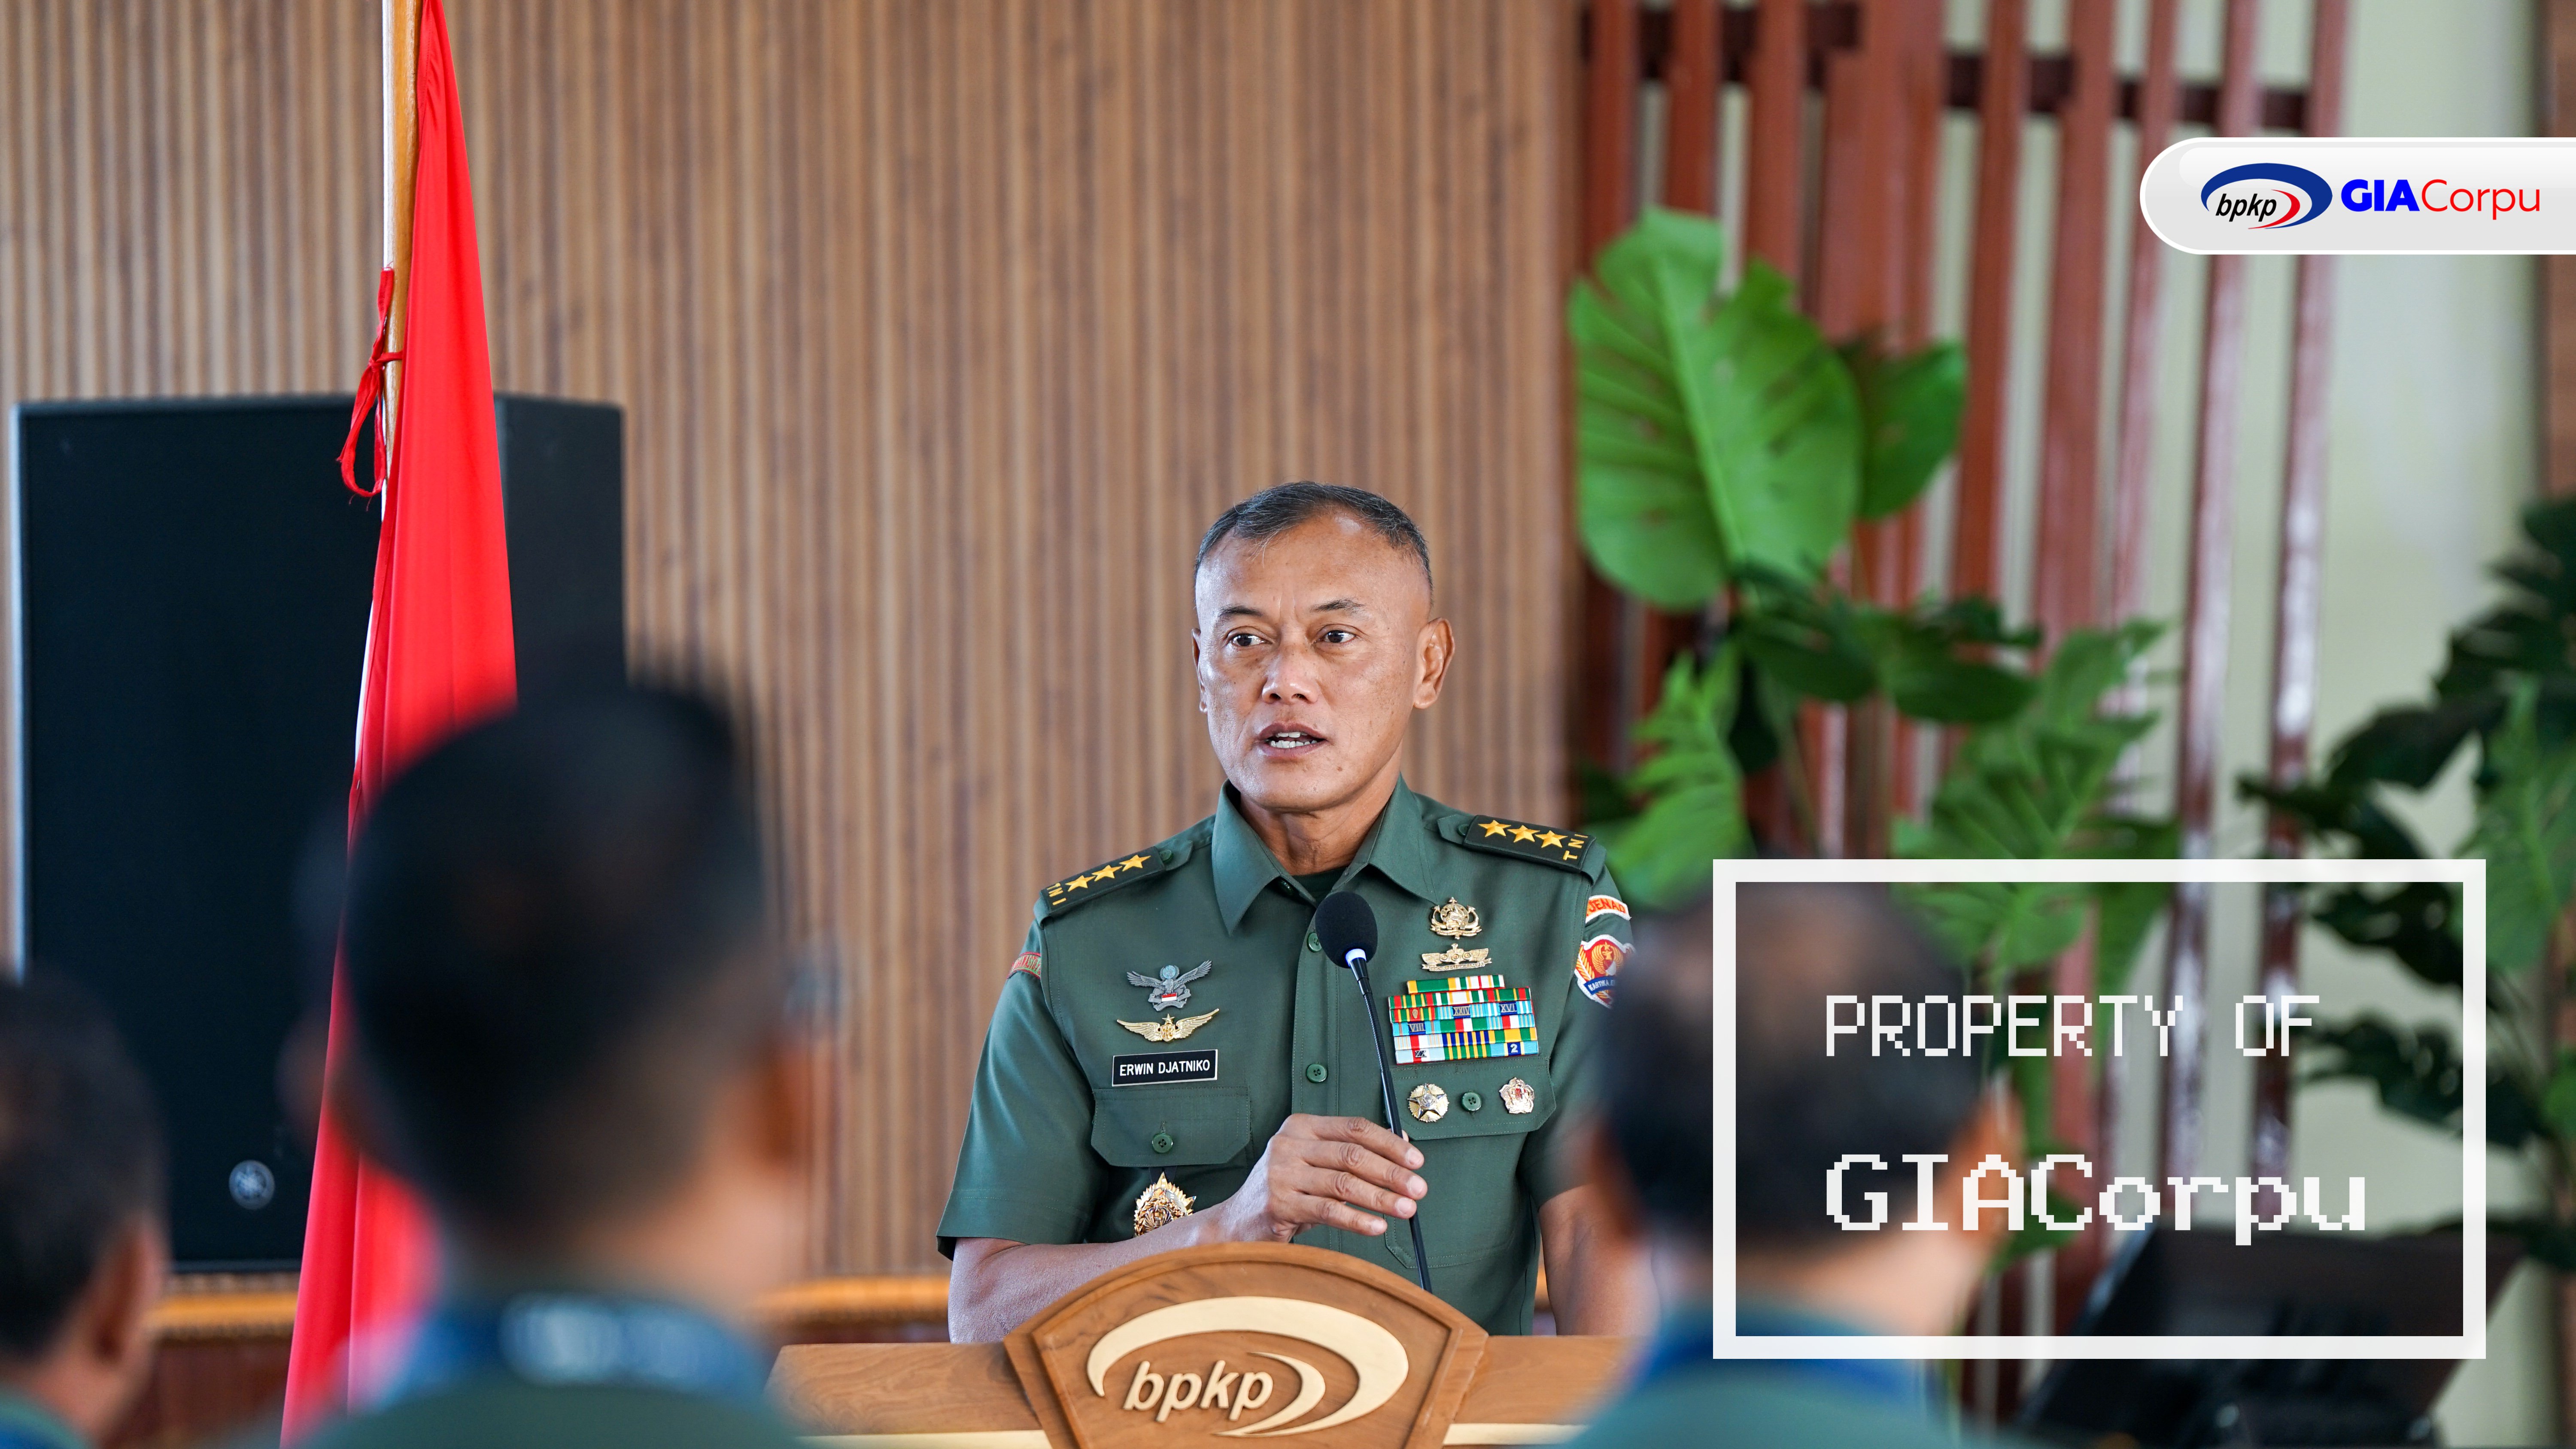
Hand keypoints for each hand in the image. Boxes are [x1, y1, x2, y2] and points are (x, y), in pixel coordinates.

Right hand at [1213, 1113, 1426, 1241]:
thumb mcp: (1315, 1164)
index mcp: (1302, 1127)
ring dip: (1381, 1198)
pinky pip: (1328, 1211)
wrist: (1238, 1222)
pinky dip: (1357, 1219)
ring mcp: (1281, 1173)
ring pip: (1343, 1183)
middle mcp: (1289, 1144)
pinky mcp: (1279, 1204)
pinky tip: (1377, 1226)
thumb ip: (1352, 1152)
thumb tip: (1403, 1144)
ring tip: (1406, 1209)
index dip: (1390, 1143)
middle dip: (1391, 1172)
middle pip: (1352, 1154)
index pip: (1354, 1127)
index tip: (1416, 1160)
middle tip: (1418, 1189)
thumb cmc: (1286, 1191)